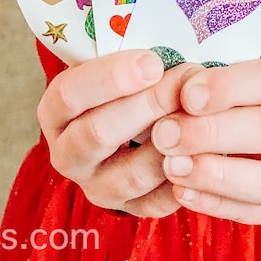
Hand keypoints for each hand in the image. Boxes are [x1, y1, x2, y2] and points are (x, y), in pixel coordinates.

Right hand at [37, 50, 197, 217]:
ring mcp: (97, 186)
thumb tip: (170, 52)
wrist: (136, 124)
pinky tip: (205, 150)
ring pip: (132, 173)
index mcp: (56, 111)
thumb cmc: (129, 82)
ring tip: (201, 114)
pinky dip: (184, 176)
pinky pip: (157, 201)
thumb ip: (134, 60)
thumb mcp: (119, 64)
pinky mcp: (130, 209)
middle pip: (99, 134)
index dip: (109, 77)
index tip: (152, 62)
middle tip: (184, 82)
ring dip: (171, 142)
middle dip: (147, 105)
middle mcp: (68, 154)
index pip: (68, 94)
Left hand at [151, 59, 260, 223]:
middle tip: (165, 133)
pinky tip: (182, 191)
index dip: (227, 87)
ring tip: (172, 166)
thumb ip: (209, 81)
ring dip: (215, 175)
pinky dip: (216, 204)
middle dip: (212, 133)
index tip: (187, 95)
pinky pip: (256, 212)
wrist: (253, 120)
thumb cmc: (233, 90)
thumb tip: (179, 92)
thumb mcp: (228, 72)